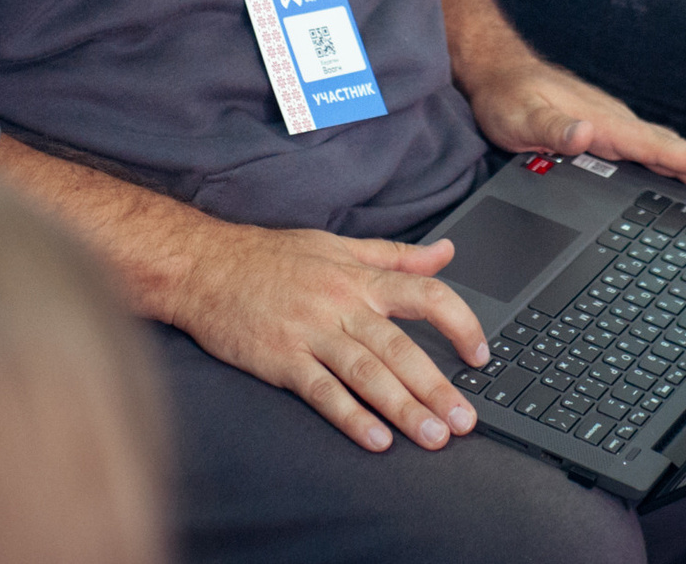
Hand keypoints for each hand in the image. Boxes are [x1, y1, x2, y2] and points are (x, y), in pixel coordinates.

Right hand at [167, 221, 490, 453]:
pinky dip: (350, 417)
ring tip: (433, 436)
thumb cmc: (272, 257)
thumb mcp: (339, 245)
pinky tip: (376, 439)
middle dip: (437, 387)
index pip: (425, 295)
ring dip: (403, 408)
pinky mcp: (281, 359)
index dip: (459, 324)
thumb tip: (447, 253)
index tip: (479, 354)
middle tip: (465, 420)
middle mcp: (340, 304)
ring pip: (367, 373)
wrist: (205, 267)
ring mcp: (310, 333)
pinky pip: (322, 392)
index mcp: (359, 277)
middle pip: (400, 348)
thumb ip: (396, 255)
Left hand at [463, 55, 685, 211]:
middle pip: (675, 155)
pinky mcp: (607, 137)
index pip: (659, 147)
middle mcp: (616, 126)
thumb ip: (551, 128)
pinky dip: (675, 171)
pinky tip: (684, 186)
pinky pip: (650, 157)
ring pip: (666, 156)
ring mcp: (614, 131)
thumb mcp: (519, 116)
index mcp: (604, 123)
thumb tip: (584, 135)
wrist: (498, 71)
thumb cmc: (507, 95)